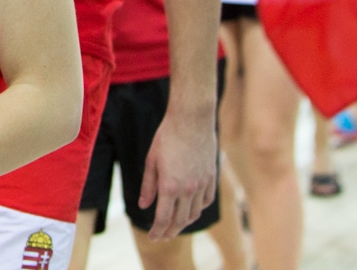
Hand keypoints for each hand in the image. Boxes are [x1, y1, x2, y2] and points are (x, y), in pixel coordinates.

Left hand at [138, 102, 217, 240]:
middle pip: (180, 220)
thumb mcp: (151, 160)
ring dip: (185, 223)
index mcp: (169, 186)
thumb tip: (144, 205)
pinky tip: (192, 208)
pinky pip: (206, 200)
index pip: (163, 218)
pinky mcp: (211, 177)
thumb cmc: (167, 136)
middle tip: (162, 237)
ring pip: (194, 213)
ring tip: (176, 226)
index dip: (157, 231)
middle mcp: (188, 189)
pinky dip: (198, 208)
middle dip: (170, 232)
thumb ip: (148, 185)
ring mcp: (202, 184)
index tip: (153, 238)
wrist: (191, 119)